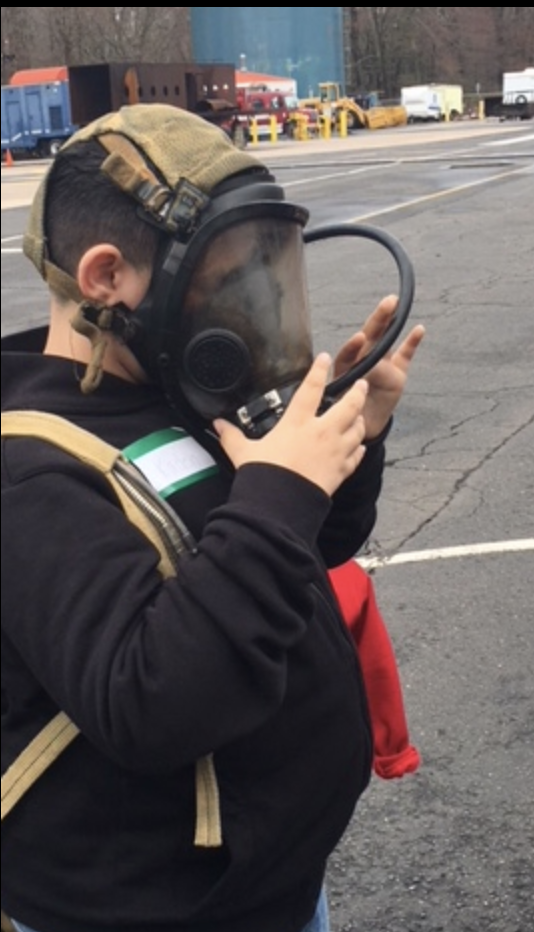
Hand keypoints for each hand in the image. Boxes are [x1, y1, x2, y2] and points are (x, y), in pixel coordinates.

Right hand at [214, 354, 368, 496]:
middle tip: (361, 383)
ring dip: (360, 421)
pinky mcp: (341, 471)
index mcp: (297, 422)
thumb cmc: (263, 476)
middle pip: (349, 405)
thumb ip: (232, 436)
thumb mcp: (243, 453)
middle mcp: (321, 433)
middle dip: (358, 392)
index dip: (320, 370)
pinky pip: (356, 456)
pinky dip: (358, 450)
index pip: (311, 388)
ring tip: (359, 416)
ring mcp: (335, 451)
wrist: (280, 506)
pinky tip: (357, 447)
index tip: (326, 359)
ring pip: (358, 429)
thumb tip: (218, 425)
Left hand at [333, 294, 425, 439]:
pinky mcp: (396, 371)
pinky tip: (419, 329)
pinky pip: (404, 354)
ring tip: (396, 304)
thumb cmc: (348, 412)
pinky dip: (412, 342)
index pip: (348, 354)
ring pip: (385, 339)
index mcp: (346, 369)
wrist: (363, 424)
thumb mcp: (347, 406)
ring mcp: (381, 364)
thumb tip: (362, 383)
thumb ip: (353, 393)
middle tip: (387, 303)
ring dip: (390, 321)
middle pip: (369, 336)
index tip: (360, 338)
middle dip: (377, 319)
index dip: (353, 346)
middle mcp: (362, 361)